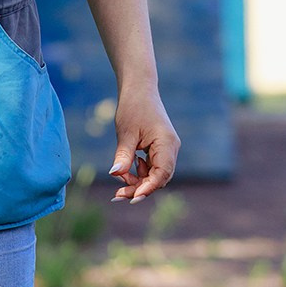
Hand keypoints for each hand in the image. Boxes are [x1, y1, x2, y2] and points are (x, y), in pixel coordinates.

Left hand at [107, 87, 179, 201]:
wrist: (139, 89)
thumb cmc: (133, 107)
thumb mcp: (125, 133)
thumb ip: (123, 156)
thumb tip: (115, 174)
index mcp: (167, 144)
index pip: (161, 174)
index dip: (147, 188)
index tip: (131, 197)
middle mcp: (171, 149)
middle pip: (159, 178)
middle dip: (139, 188)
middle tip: (117, 194)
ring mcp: (166, 149)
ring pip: (155, 174)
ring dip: (138, 180)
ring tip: (119, 178)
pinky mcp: (159, 148)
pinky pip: (152, 167)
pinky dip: (139, 171)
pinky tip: (127, 166)